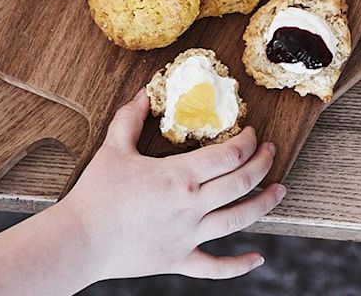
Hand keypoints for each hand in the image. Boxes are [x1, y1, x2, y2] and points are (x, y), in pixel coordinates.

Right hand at [61, 89, 284, 281]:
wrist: (80, 240)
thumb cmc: (96, 193)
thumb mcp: (114, 146)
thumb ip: (131, 117)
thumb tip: (143, 93)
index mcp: (179, 176)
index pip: (227, 155)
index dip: (247, 141)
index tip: (253, 132)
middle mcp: (191, 206)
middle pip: (240, 183)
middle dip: (262, 164)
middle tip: (271, 151)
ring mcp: (188, 236)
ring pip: (237, 220)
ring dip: (263, 204)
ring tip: (280, 192)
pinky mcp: (178, 260)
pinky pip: (215, 266)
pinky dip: (238, 265)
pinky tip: (257, 258)